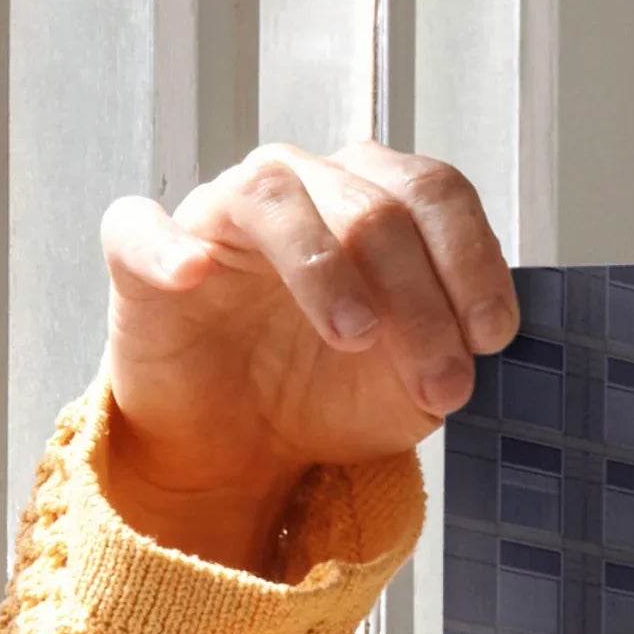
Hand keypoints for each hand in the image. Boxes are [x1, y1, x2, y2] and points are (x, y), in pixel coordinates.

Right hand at [96, 144, 517, 572]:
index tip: (492, 337)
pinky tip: (194, 275)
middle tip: (440, 382)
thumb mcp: (412, 385)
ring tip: (355, 336)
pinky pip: (141, 227)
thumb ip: (448, 351)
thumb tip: (474, 340)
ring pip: (273, 196)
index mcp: (374, 202)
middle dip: (419, 300)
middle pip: (372, 205)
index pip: (434, 192)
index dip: (471, 259)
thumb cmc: (328, 392)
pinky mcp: (143, 255)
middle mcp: (301, 188)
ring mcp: (220, 214)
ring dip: (324, 267)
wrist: (243, 446)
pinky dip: (167, 246)